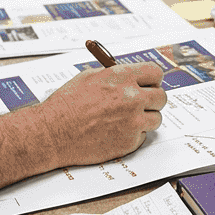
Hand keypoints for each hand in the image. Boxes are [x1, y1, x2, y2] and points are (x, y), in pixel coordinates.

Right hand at [34, 62, 166, 165]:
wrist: (54, 132)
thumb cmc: (66, 104)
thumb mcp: (89, 77)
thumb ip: (114, 76)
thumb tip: (131, 76)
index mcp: (121, 77)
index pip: (155, 73)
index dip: (152, 79)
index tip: (149, 84)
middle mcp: (132, 97)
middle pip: (161, 97)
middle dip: (152, 100)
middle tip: (140, 104)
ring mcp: (133, 121)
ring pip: (156, 118)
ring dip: (144, 119)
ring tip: (124, 120)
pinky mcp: (130, 141)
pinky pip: (143, 136)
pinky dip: (133, 135)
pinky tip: (115, 132)